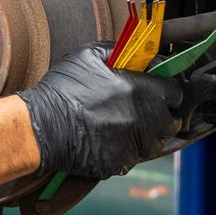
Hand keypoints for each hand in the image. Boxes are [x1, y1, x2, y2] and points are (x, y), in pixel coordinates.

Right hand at [17, 42, 182, 178]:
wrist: (39, 126)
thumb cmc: (61, 89)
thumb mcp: (86, 55)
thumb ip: (119, 51)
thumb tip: (139, 54)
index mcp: (138, 90)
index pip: (176, 93)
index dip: (167, 91)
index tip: (156, 91)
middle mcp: (141, 119)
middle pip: (171, 121)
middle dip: (160, 116)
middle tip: (140, 111)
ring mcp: (131, 144)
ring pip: (154, 143)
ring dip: (145, 136)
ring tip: (121, 127)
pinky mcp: (120, 163)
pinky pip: (133, 158)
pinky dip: (125, 151)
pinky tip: (106, 140)